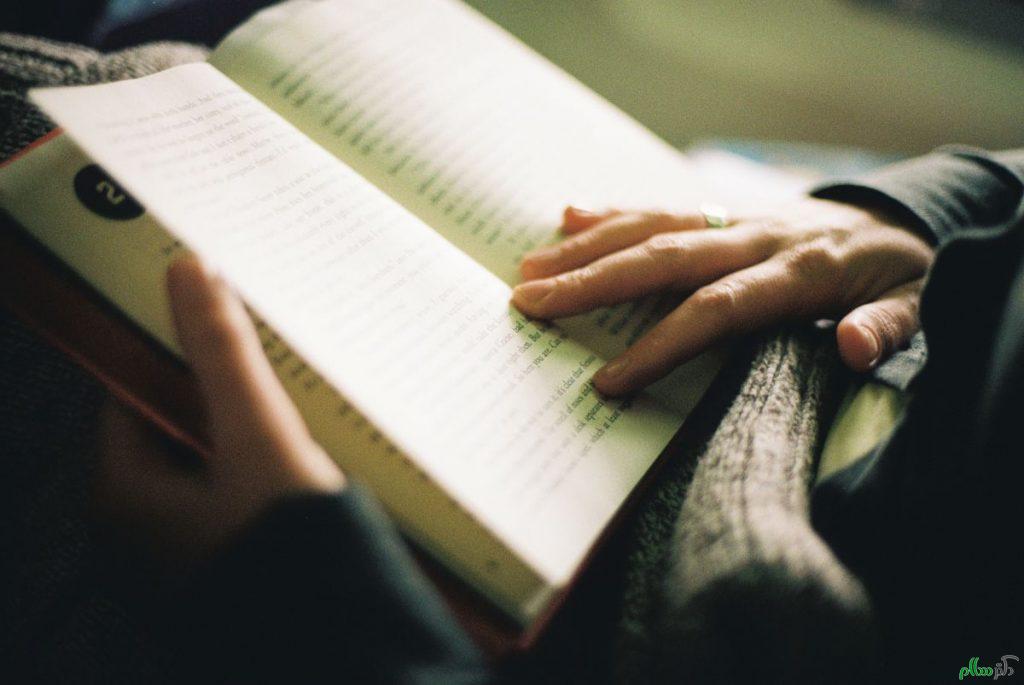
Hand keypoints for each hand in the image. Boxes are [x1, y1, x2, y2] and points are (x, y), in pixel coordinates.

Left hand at [95, 257, 343, 566]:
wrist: (341, 639)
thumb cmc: (283, 544)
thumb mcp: (257, 437)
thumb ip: (223, 355)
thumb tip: (188, 268)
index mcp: (120, 492)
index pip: (134, 392)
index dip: (174, 351)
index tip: (217, 319)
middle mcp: (136, 525)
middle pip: (174, 427)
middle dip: (219, 390)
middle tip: (269, 357)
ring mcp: (179, 550)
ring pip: (207, 461)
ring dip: (244, 428)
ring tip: (293, 398)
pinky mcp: (220, 563)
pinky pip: (231, 494)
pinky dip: (257, 468)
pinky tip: (301, 454)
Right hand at [512, 199, 933, 394]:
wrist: (902, 218)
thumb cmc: (903, 276)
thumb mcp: (920, 304)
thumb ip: (888, 326)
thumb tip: (850, 346)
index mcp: (800, 273)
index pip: (717, 310)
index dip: (661, 345)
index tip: (607, 381)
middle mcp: (758, 237)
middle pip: (665, 257)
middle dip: (594, 282)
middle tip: (530, 303)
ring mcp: (737, 217)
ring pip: (653, 225)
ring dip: (588, 246)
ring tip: (530, 269)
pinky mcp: (726, 208)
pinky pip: (663, 204)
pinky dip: (616, 209)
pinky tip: (570, 217)